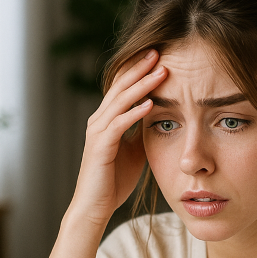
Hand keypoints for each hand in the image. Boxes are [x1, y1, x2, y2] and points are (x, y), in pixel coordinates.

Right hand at [70, 50, 166, 226]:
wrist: (96, 206)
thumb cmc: (114, 180)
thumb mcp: (135, 151)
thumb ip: (141, 132)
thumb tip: (160, 117)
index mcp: (107, 120)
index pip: (123, 87)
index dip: (138, 70)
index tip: (159, 56)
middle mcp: (99, 121)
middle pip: (120, 86)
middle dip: (140, 68)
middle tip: (159, 51)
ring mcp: (98, 132)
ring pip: (120, 101)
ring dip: (141, 85)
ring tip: (160, 72)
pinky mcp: (100, 147)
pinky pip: (118, 125)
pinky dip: (134, 113)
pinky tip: (150, 104)